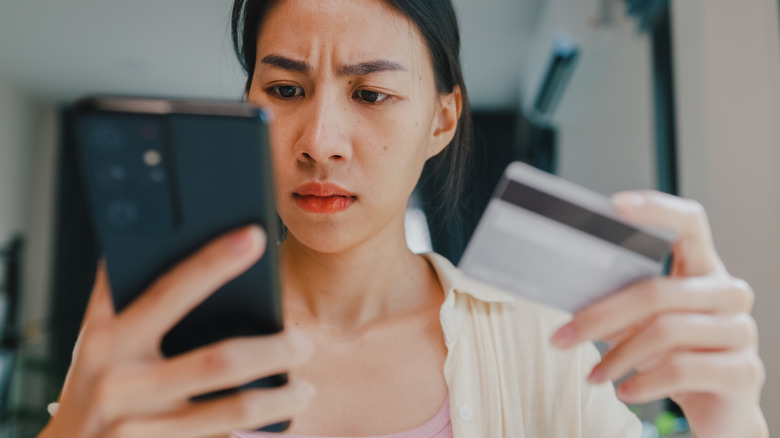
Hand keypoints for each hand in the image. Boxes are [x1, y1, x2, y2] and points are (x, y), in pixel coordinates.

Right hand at [39, 225, 315, 437]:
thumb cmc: (92, 388)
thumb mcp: (94, 342)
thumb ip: (118, 296)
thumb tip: (152, 229)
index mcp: (107, 340)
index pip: (168, 291)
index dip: (213, 262)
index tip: (255, 237)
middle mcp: (120, 383)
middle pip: (219, 360)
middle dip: (275, 349)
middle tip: (304, 342)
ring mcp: (139, 428)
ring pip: (232, 410)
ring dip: (279, 399)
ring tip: (304, 388)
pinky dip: (255, 430)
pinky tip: (276, 419)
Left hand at [551, 191, 767, 437]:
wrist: (718, 408)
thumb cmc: (675, 355)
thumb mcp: (644, 324)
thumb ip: (619, 302)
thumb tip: (568, 289)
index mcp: (703, 269)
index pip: (689, 224)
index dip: (656, 210)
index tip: (614, 206)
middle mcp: (728, 293)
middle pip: (656, 291)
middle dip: (600, 317)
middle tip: (563, 337)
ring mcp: (740, 331)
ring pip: (665, 332)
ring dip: (618, 357)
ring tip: (593, 375)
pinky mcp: (743, 371)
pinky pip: (682, 369)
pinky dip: (644, 383)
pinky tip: (625, 392)